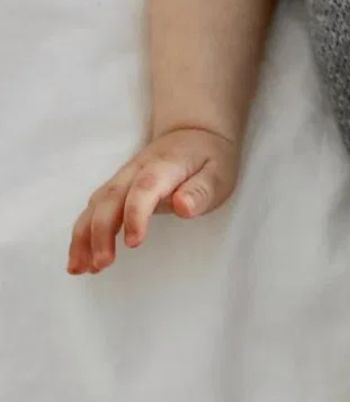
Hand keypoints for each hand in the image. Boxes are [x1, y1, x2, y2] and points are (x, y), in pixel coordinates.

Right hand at [67, 127, 239, 274]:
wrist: (191, 134)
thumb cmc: (208, 159)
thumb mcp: (218, 174)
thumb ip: (200, 192)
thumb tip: (183, 207)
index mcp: (165, 166)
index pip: (145, 188)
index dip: (136, 214)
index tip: (134, 243)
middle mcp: (136, 170)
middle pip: (111, 198)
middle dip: (101, 232)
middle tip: (102, 264)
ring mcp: (122, 179)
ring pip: (96, 205)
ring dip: (84, 236)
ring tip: (79, 268)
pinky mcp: (116, 189)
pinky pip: (94, 210)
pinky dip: (83, 234)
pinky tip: (80, 259)